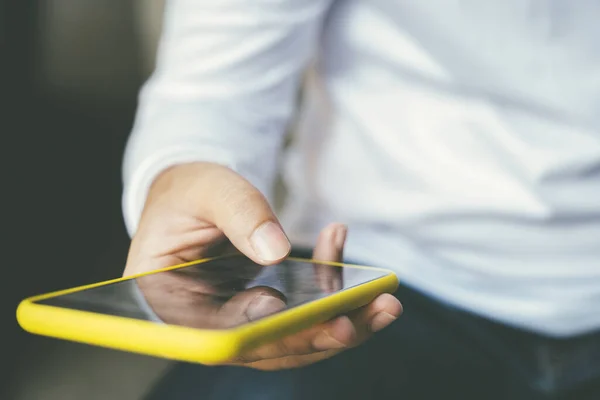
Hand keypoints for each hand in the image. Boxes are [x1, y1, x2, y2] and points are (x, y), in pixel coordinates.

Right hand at [125, 162, 401, 368]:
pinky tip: (339, 245)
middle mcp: (207, 323)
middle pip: (263, 347)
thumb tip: (277, 252)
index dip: (251, 329)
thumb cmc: (189, 193)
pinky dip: (332, 289)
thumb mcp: (207, 190)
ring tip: (383, 303)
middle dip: (315, 335)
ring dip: (342, 323)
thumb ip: (238, 214)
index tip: (284, 309)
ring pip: (294, 339)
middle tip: (358, 319)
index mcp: (171, 301)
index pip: (213, 332)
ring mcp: (241, 321)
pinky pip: (305, 312)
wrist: (193, 196)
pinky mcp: (267, 311)